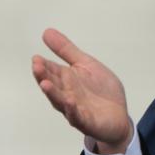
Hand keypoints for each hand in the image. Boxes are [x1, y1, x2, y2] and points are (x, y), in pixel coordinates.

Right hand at [32, 28, 132, 153]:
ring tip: (45, 84)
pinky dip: (72, 110)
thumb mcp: (86, 64)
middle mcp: (67, 94)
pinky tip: (69, 102)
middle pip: (53, 85)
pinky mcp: (87, 122)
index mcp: (66, 80)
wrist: (119, 116)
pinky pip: (78, 117)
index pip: (51, 71)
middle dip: (44, 76)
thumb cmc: (100, 91)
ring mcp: (75, 109)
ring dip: (52, 93)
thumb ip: (67, 50)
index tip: (36, 58)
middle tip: (37, 66)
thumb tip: (47, 32)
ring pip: (61, 102)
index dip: (43, 66)